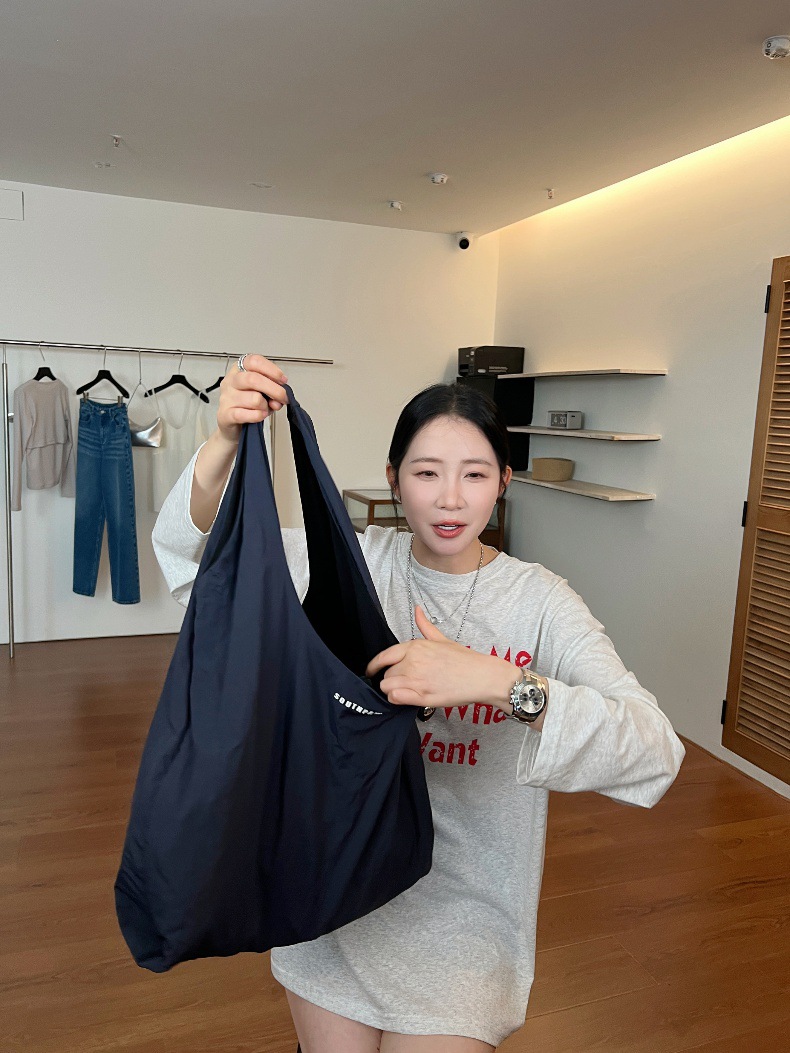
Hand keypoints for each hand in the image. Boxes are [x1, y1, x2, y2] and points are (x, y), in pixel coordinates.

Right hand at [216, 354, 289, 444]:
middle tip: (283, 398)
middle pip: (253, 379)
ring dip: (265, 406)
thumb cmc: (248, 405)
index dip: (272, 370)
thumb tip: (278, 399)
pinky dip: (257, 416)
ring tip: (265, 409)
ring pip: (253, 398)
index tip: (283, 380)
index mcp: (239, 370)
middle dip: (274, 389)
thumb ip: (273, 393)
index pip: (254, 361)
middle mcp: (231, 381)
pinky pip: (244, 414)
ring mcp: (226, 397)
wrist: (232, 423)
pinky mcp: (225, 414)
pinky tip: (260, 415)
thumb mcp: (263, 394)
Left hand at [365, 606, 516, 711]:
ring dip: (394, 689)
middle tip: (406, 681)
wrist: (481, 676)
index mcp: (415, 646)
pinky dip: (397, 699)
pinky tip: (408, 697)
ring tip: (408, 690)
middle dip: (392, 678)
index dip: (373, 665)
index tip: (371, 671)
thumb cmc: (463, 659)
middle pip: (386, 674)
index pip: (383, 656)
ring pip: (387, 687)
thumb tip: (417, 609)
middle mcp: (412, 662)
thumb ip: (425, 625)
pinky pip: (395, 698)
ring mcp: (415, 680)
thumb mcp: (441, 639)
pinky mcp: (421, 696)